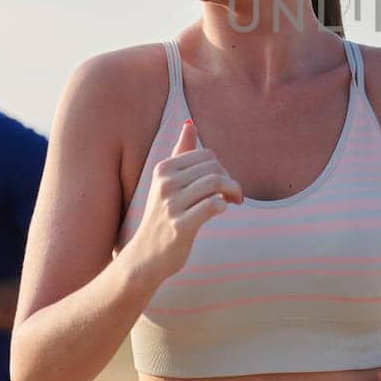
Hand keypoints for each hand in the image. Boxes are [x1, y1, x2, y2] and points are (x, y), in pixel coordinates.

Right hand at [117, 120, 242, 287]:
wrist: (146, 256)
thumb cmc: (163, 216)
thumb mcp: (166, 182)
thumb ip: (180, 153)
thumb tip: (190, 124)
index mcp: (163, 169)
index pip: (207, 155)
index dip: (222, 168)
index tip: (224, 184)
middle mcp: (164, 183)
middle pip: (214, 167)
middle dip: (230, 180)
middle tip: (233, 195)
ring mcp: (171, 205)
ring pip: (215, 184)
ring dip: (232, 192)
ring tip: (234, 201)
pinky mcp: (179, 226)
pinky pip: (211, 206)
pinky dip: (222, 206)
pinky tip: (220, 211)